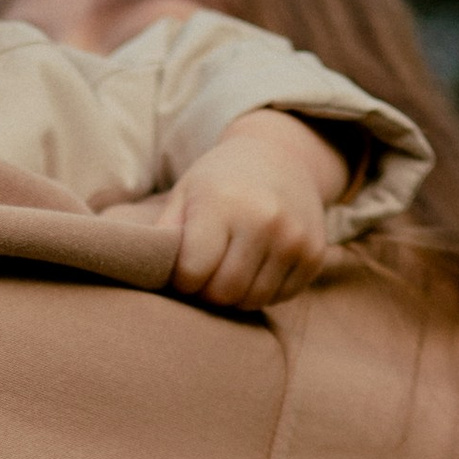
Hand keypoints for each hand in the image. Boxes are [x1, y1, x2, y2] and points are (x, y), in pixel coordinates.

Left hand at [154, 109, 345, 307]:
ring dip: (234, 296)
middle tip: (204, 276)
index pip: (193, 272)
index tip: (183, 269)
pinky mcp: (314, 254)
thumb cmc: (220, 182)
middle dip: (207, 292)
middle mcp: (263, 220)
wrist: (281, 157)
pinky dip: (262, 291)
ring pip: (252, 300)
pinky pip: (279, 297)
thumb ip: (163, 234)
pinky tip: (254, 268)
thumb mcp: (184, 195)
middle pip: (223, 293)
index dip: (182, 279)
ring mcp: (294, 238)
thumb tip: (144, 273)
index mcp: (222, 204)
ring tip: (227, 271)